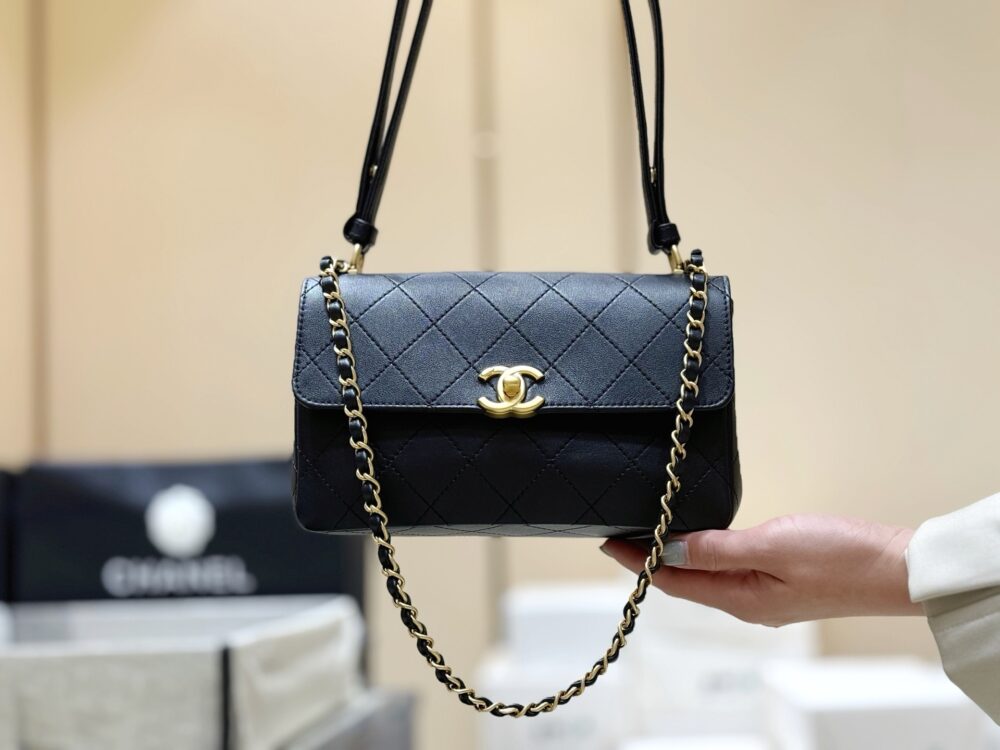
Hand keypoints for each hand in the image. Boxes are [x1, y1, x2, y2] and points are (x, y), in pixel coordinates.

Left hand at [602, 514, 921, 626]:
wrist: (898, 569)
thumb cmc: (842, 558)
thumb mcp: (771, 546)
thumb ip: (717, 549)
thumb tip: (670, 549)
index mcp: (741, 599)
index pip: (673, 580)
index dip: (638, 560)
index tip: (610, 541)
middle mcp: (749, 602)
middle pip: (685, 581)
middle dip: (650, 559)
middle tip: (622, 536)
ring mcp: (766, 595)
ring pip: (706, 576)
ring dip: (676, 557)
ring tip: (652, 536)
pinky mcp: (783, 582)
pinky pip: (729, 570)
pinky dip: (705, 555)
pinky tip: (701, 543)